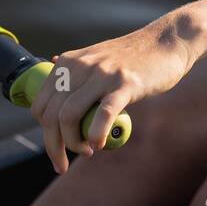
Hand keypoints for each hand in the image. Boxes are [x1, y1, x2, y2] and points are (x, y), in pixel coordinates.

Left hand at [31, 15, 199, 172]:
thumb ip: (75, 68)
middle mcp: (79, 67)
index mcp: (67, 64)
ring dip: (73, 143)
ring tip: (87, 152)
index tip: (57, 147)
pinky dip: (96, 133)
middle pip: (51, 115)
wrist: (166, 42)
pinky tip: (99, 144)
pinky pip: (103, 113)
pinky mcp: (125, 83)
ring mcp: (102, 74)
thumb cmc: (131, 57)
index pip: (40, 105)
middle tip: (64, 164)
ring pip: (69, 116)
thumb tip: (52, 64)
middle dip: (54, 146)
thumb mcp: (95, 57)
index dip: (45, 133)